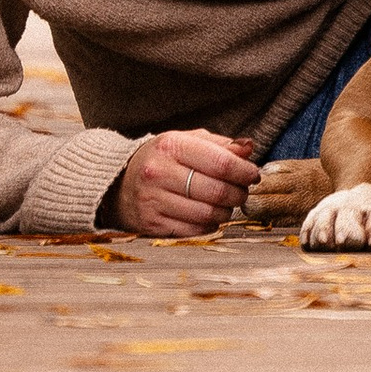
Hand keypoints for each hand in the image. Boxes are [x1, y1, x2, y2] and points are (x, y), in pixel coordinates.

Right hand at [110, 127, 258, 237]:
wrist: (117, 183)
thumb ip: (219, 144)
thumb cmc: (161, 159)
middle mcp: (160, 173)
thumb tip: (249, 148)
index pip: (220, 162)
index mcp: (171, 146)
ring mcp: (154, 201)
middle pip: (216, 191)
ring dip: (226, 212)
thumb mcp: (186, 141)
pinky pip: (193, 230)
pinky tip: (211, 216)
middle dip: (238, 193)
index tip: (254, 174)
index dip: (244, 171)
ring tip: (228, 204)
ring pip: (207, 214)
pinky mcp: (151, 225)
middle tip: (243, 191)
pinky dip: (209, 225)